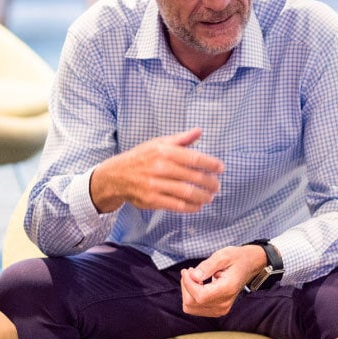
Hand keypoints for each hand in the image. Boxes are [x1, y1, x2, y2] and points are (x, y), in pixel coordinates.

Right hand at [89, 128, 224, 213]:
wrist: (116, 176)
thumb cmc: (141, 158)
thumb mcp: (158, 143)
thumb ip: (180, 139)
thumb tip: (199, 131)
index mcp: (164, 151)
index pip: (194, 157)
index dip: (211, 164)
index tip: (221, 168)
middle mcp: (160, 167)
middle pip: (193, 176)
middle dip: (210, 182)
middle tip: (217, 185)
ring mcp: (155, 184)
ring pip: (187, 192)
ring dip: (203, 196)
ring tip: (209, 196)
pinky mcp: (152, 200)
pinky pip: (177, 205)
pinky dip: (191, 207)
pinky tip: (197, 206)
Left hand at [180, 245, 266, 316]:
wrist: (250, 265)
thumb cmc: (236, 258)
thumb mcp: (222, 256)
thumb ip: (207, 266)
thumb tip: (193, 276)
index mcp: (227, 289)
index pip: (199, 295)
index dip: (188, 283)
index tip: (186, 270)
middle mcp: (224, 303)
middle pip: (192, 303)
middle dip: (186, 286)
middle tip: (191, 271)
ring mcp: (221, 309)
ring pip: (191, 308)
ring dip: (187, 292)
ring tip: (194, 276)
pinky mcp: (217, 310)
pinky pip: (195, 308)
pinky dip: (192, 296)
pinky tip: (198, 284)